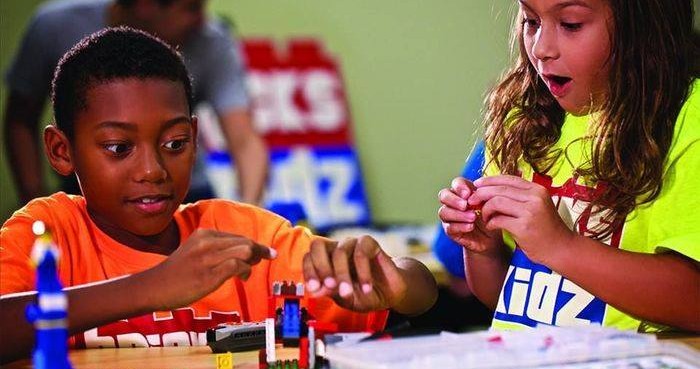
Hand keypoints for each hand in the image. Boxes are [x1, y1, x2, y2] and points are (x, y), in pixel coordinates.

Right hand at [146, 229, 275, 309]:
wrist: (154, 286)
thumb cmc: (177, 273)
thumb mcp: (194, 251)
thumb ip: (214, 249)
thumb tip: (241, 253)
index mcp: (204, 234)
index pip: (237, 236)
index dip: (253, 244)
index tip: (263, 252)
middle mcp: (207, 242)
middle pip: (245, 241)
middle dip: (259, 250)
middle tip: (264, 259)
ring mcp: (208, 258)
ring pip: (245, 250)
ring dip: (255, 259)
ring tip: (251, 269)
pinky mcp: (209, 274)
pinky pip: (237, 266)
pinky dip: (245, 270)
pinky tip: (243, 277)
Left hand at [302, 236, 407, 312]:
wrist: (390, 294)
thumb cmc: (365, 295)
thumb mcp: (345, 299)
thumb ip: (331, 292)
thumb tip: (315, 290)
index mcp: (326, 261)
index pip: (309, 257)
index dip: (309, 271)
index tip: (314, 289)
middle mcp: (336, 250)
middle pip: (318, 245)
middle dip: (321, 267)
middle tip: (330, 286)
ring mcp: (352, 245)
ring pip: (340, 251)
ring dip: (342, 274)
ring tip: (348, 292)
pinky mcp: (369, 243)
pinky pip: (361, 252)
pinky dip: (362, 272)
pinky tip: (366, 287)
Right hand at [438, 177, 502, 255]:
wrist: (493, 236)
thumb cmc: (492, 216)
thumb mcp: (491, 203)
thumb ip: (485, 196)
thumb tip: (479, 191)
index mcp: (463, 191)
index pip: (456, 183)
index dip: (459, 186)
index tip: (469, 193)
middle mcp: (453, 202)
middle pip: (443, 195)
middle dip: (453, 199)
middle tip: (465, 205)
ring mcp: (450, 216)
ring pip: (444, 212)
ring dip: (458, 214)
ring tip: (473, 217)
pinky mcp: (451, 231)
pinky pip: (449, 227)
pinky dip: (460, 226)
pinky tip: (470, 227)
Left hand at [471, 175, 574, 264]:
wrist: (561, 249)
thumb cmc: (545, 228)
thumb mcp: (537, 205)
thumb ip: (519, 196)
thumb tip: (491, 187)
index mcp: (537, 189)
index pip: (508, 179)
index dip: (489, 180)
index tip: (477, 185)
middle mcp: (535, 197)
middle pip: (499, 189)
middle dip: (481, 194)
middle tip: (472, 201)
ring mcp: (530, 212)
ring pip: (496, 202)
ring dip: (485, 210)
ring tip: (485, 218)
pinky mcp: (523, 227)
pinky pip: (497, 220)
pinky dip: (490, 223)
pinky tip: (491, 227)